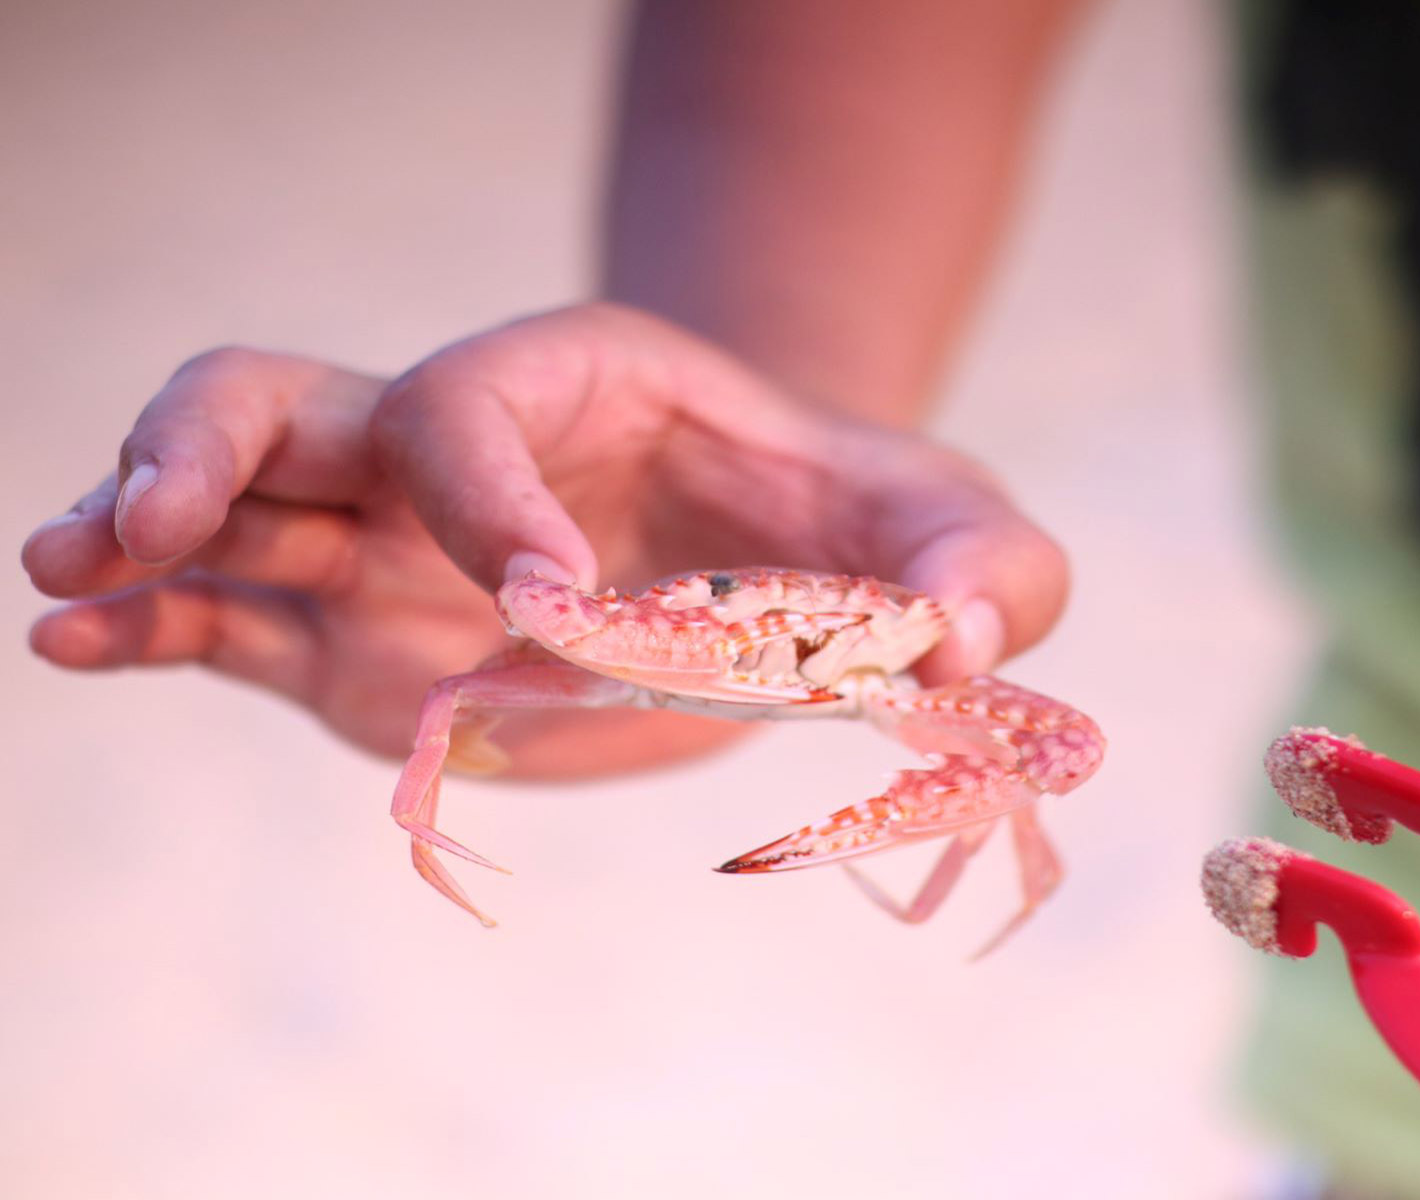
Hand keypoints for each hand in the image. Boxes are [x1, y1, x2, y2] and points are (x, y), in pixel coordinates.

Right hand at [22, 303, 1067, 776]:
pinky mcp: (372, 635)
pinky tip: (86, 647)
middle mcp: (464, 450)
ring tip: (67, 584)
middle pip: (291, 399)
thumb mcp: (960, 532)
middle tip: (152, 515)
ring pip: (233, 498)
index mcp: (584, 384)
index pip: (477, 400)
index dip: (486, 494)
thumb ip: (988, 570)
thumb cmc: (868, 529)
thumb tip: (958, 645)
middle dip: (210, 448)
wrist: (797, 566)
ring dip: (141, 533)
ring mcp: (401, 543)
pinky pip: (241, 615)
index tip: (549, 601)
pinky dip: (161, 628)